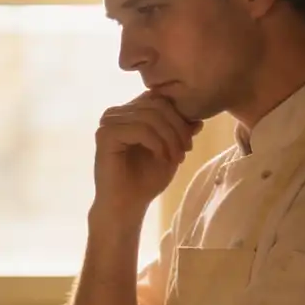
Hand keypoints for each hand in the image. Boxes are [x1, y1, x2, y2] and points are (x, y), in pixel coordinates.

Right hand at [94, 93, 202, 218]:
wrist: (127, 206)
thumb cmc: (146, 181)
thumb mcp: (170, 152)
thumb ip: (181, 133)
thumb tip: (199, 119)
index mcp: (130, 112)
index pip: (159, 98)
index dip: (179, 117)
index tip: (189, 143)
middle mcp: (116, 112)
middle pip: (157, 104)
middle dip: (177, 128)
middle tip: (186, 151)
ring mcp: (109, 122)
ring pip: (150, 116)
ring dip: (170, 138)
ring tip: (176, 158)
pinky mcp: (105, 134)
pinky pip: (140, 129)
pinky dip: (157, 143)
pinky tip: (162, 158)